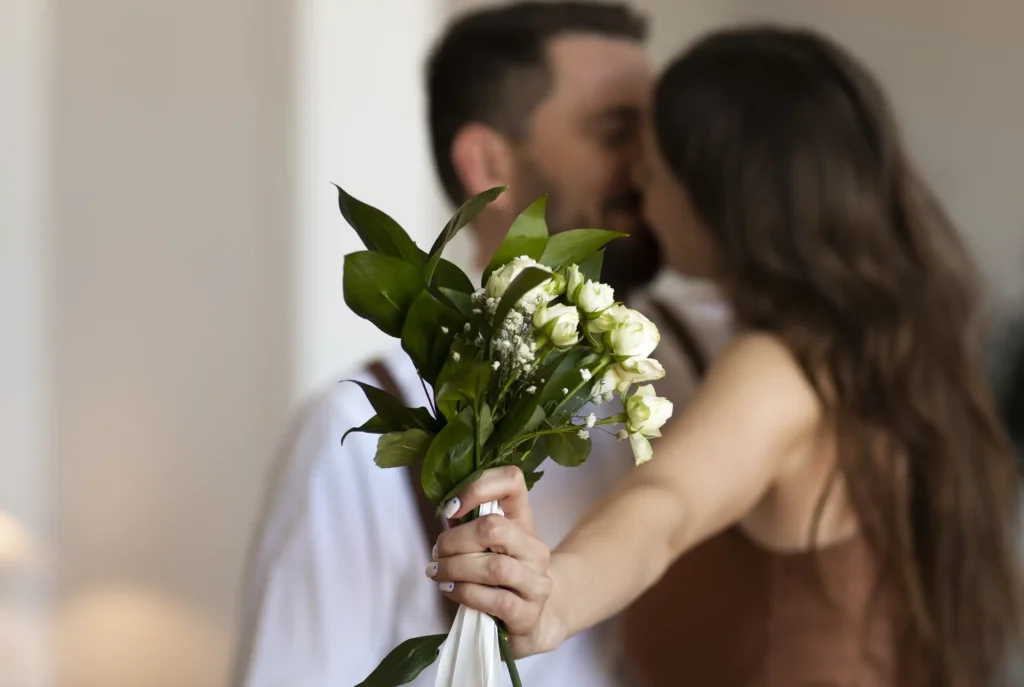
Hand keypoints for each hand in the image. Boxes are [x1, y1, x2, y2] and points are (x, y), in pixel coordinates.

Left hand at [429, 466, 562, 656]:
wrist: (531, 621)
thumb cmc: (501, 578)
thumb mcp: (489, 547)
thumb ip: (471, 526)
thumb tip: (444, 514)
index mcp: (524, 521)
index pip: (512, 481)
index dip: (478, 487)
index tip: (451, 509)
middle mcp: (535, 548)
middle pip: (494, 527)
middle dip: (454, 541)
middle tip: (436, 553)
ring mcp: (537, 582)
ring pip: (494, 567)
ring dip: (455, 569)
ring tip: (438, 573)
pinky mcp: (529, 614)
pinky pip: (495, 600)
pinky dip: (466, 594)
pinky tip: (452, 591)